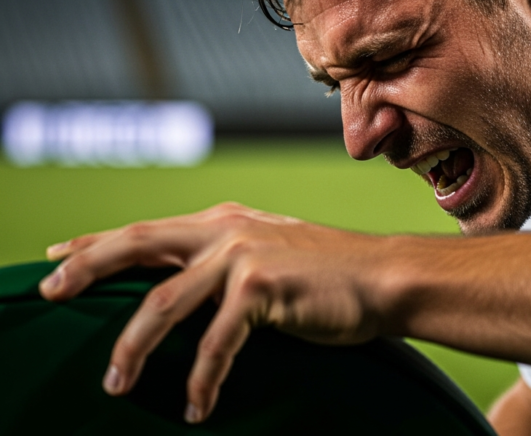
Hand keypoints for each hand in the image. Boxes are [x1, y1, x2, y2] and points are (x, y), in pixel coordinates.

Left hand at [38, 202, 390, 423]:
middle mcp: (226, 229)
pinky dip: (201, 380)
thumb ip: (225, 261)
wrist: (384, 276)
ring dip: (133, 348)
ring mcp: (243, 255)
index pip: (146, 230)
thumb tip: (184, 285)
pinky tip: (197, 407)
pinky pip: (215, 344)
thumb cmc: (330, 274)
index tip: (53, 257)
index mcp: (224, 221)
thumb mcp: (270, 252)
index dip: (95, 243)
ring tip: (115, 384)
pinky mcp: (262, 286)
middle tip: (49, 294)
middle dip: (87, 269)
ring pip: (163, 304)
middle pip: (137, 245)